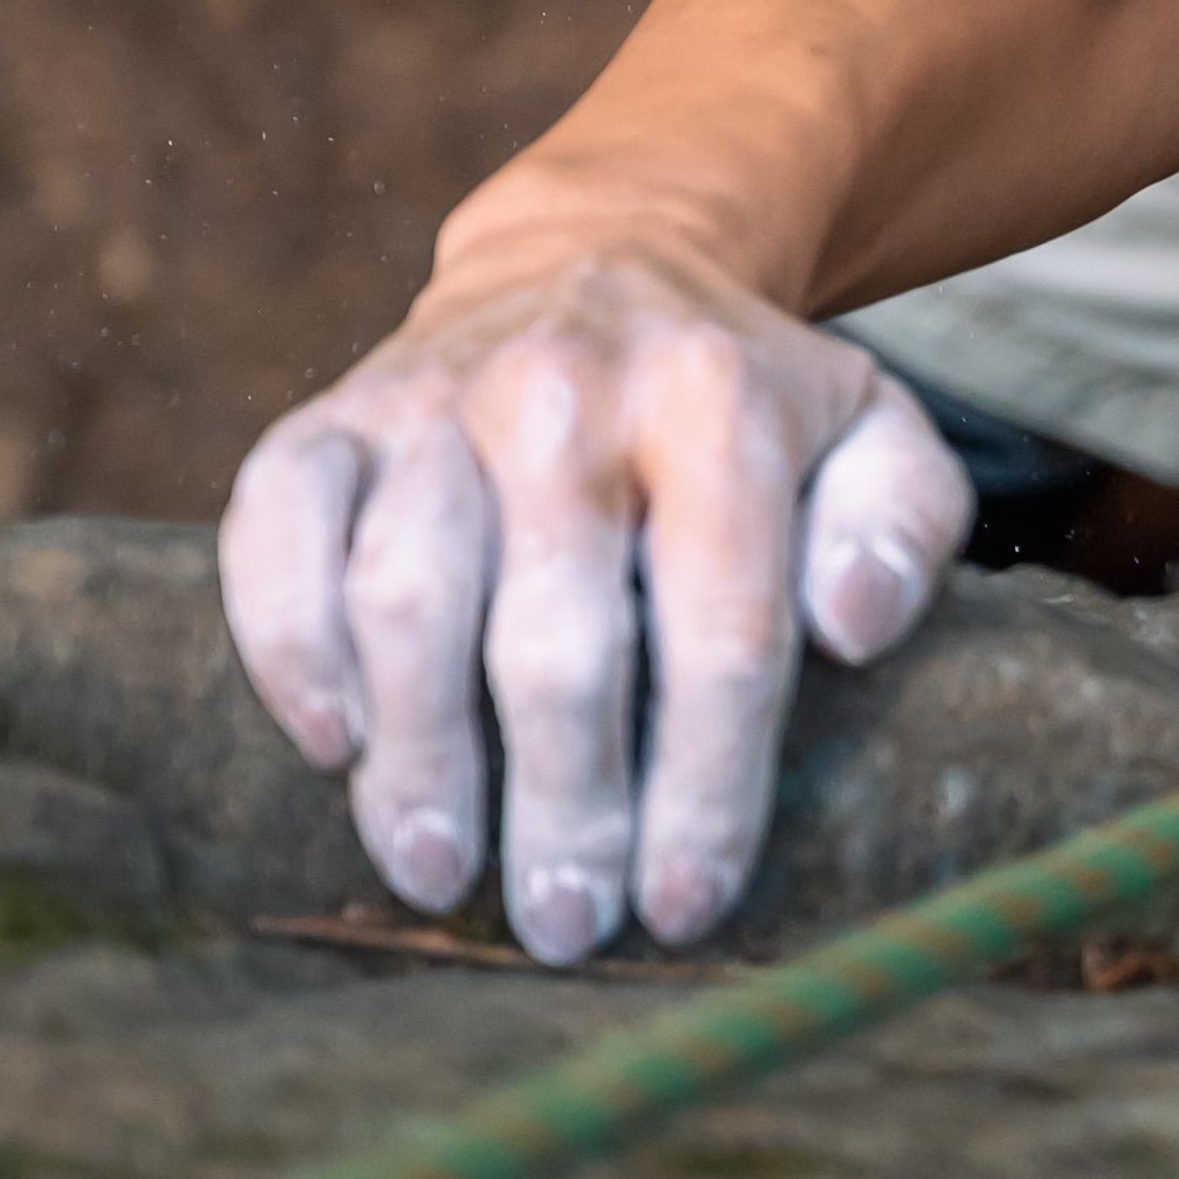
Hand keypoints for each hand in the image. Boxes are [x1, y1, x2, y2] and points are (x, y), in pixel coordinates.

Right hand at [217, 245, 973, 961]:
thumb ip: (901, 524)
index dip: (703, 786)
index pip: (720, 628)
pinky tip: (329, 743)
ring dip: (419, 754)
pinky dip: (287, 642)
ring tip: (437, 871)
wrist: (595, 255)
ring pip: (405, 594)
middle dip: (563, 802)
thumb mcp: (870, 433)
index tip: (683, 904)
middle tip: (563, 923)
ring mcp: (434, 398)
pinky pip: (277, 528)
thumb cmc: (744, 400)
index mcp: (719, 407)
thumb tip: (853, 627)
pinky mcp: (331, 415)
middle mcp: (568, 393)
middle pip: (555, 635)